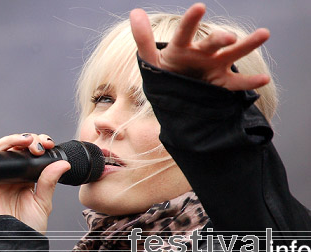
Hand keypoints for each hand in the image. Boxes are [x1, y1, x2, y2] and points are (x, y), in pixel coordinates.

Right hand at [0, 134, 70, 233]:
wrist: (15, 243)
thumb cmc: (28, 226)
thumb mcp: (44, 202)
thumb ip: (50, 181)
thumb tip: (63, 163)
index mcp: (28, 175)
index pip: (31, 151)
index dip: (38, 142)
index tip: (48, 144)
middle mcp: (12, 173)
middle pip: (15, 146)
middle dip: (27, 139)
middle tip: (37, 145)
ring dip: (10, 140)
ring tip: (23, 142)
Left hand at [130, 3, 269, 90]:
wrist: (175, 94)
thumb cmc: (164, 73)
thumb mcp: (151, 59)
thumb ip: (143, 38)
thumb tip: (135, 11)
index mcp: (182, 47)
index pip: (185, 32)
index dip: (191, 21)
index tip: (199, 8)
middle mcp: (202, 53)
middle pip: (213, 42)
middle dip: (220, 38)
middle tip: (228, 36)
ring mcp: (214, 66)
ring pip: (233, 53)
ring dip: (247, 44)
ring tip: (264, 33)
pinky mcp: (222, 82)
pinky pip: (237, 83)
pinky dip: (250, 82)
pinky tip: (264, 79)